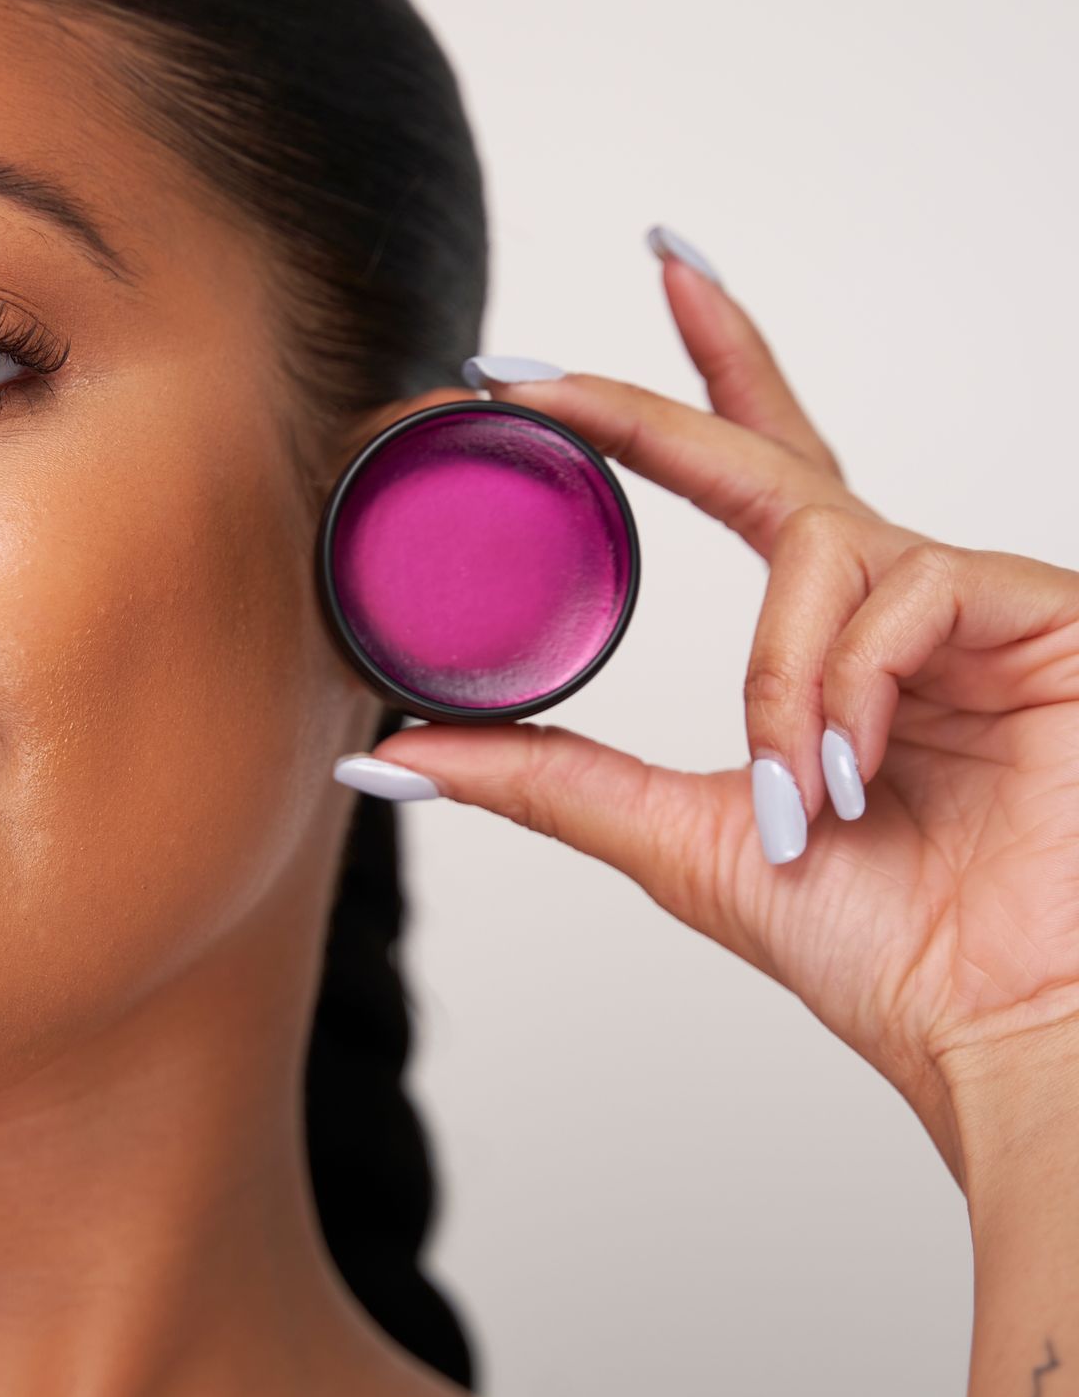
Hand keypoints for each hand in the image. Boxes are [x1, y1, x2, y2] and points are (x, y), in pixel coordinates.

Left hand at [368, 240, 1078, 1183]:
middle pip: (776, 448)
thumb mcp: (681, 841)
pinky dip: (848, 681)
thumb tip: (384, 753)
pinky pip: (907, 589)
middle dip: (659, 391)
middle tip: (527, 374)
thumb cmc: (890, 952)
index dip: (661, 399)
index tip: (531, 364)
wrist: (1009, 1032)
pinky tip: (853, 773)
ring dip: (779, 672)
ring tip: (795, 792)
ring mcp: (975, 603)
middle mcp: (901, 603)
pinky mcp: (1045, 612)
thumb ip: (545, 779)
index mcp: (830, 642)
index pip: (745, 477)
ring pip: (824, 543)